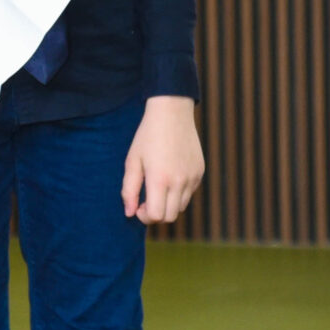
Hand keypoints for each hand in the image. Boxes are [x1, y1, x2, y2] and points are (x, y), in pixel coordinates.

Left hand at [121, 96, 204, 223]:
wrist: (172, 113)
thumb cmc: (147, 136)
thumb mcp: (132, 161)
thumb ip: (129, 189)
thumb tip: (129, 213)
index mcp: (160, 179)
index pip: (156, 216)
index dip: (145, 217)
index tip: (138, 205)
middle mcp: (179, 181)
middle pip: (170, 217)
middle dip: (156, 214)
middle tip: (146, 200)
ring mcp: (192, 178)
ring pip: (181, 207)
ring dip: (168, 204)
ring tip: (157, 186)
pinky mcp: (199, 172)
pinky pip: (189, 193)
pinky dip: (178, 192)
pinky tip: (169, 175)